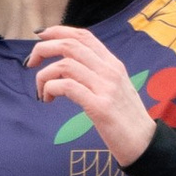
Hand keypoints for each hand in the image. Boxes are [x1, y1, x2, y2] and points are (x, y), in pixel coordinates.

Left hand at [28, 24, 154, 162]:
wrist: (145, 144)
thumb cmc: (127, 119)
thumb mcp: (116, 89)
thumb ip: (98, 75)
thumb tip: (70, 66)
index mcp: (113, 65)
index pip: (84, 36)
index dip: (59, 31)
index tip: (40, 37)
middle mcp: (110, 71)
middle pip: (70, 46)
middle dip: (43, 49)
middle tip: (30, 63)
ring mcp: (106, 88)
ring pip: (65, 65)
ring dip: (44, 75)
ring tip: (42, 92)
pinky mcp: (99, 107)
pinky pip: (67, 86)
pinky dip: (50, 89)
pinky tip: (48, 99)